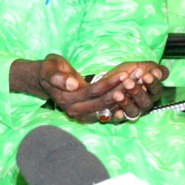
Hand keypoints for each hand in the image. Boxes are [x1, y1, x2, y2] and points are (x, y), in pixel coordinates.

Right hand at [11, 55, 164, 122]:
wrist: (44, 80)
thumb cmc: (48, 69)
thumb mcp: (49, 68)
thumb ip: (58, 76)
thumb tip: (72, 85)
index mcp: (66, 99)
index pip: (93, 92)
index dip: (110, 83)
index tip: (126, 73)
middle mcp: (75, 111)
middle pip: (104, 100)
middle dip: (122, 88)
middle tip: (139, 76)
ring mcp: (83, 116)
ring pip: (109, 106)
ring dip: (125, 94)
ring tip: (140, 81)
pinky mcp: (90, 115)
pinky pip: (109, 109)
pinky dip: (122, 101)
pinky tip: (134, 92)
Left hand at [102, 61, 167, 119]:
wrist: (105, 82)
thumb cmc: (125, 73)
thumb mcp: (136, 66)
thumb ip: (149, 68)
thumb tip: (158, 72)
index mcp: (150, 91)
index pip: (157, 89)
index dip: (153, 84)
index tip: (146, 75)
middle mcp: (143, 102)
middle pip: (146, 102)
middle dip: (137, 92)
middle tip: (127, 82)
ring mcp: (132, 110)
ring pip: (134, 111)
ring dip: (126, 103)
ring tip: (117, 94)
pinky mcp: (119, 116)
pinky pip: (121, 119)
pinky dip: (120, 116)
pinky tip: (117, 112)